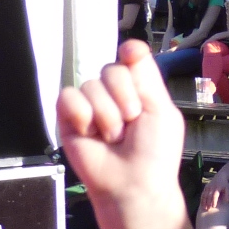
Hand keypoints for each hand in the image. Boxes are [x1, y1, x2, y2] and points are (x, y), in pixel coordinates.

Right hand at [58, 42, 185, 209]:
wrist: (132, 182)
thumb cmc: (154, 151)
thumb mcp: (161, 110)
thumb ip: (147, 77)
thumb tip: (132, 46)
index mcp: (139, 89)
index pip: (130, 56)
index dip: (130, 54)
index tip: (131, 57)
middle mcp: (114, 93)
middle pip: (111, 68)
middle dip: (125, 97)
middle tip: (132, 123)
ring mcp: (90, 104)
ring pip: (91, 85)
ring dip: (107, 115)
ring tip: (113, 137)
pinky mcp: (67, 117)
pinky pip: (68, 97)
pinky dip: (82, 116)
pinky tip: (90, 134)